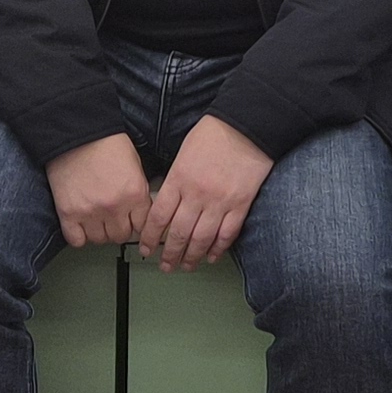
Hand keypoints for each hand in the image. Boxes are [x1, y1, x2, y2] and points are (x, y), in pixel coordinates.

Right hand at [46, 131, 152, 252]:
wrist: (76, 132)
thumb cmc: (104, 143)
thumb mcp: (135, 164)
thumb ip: (138, 191)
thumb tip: (140, 211)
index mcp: (134, 193)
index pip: (143, 226)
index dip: (137, 222)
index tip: (132, 220)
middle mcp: (114, 206)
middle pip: (121, 236)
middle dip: (119, 227)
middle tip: (113, 216)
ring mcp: (90, 212)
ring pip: (100, 240)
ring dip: (99, 231)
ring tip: (97, 217)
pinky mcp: (68, 213)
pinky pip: (77, 240)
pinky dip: (79, 235)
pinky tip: (81, 224)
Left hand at [143, 115, 274, 272]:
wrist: (245, 126)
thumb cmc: (214, 134)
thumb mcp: (183, 153)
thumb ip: (175, 179)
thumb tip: (168, 203)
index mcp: (179, 179)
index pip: (158, 217)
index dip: (150, 237)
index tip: (145, 248)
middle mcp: (196, 195)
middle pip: (178, 234)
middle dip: (170, 254)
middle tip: (166, 265)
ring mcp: (219, 202)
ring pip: (201, 239)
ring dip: (192, 257)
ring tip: (186, 266)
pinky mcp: (240, 205)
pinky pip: (227, 234)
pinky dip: (218, 249)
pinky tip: (212, 256)